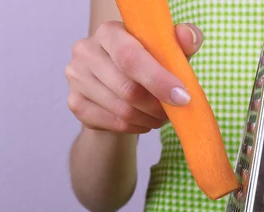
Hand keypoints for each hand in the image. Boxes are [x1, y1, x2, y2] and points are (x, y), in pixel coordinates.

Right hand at [65, 21, 202, 133]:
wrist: (117, 89)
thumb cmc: (147, 64)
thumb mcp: (167, 52)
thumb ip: (181, 42)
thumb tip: (187, 37)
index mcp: (109, 32)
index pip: (130, 58)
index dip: (158, 80)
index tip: (182, 97)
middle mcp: (86, 51)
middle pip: (127, 89)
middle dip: (158, 105)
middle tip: (174, 110)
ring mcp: (76, 78)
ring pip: (123, 110)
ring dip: (150, 118)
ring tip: (161, 116)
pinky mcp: (76, 103)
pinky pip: (115, 123)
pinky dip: (137, 127)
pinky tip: (144, 121)